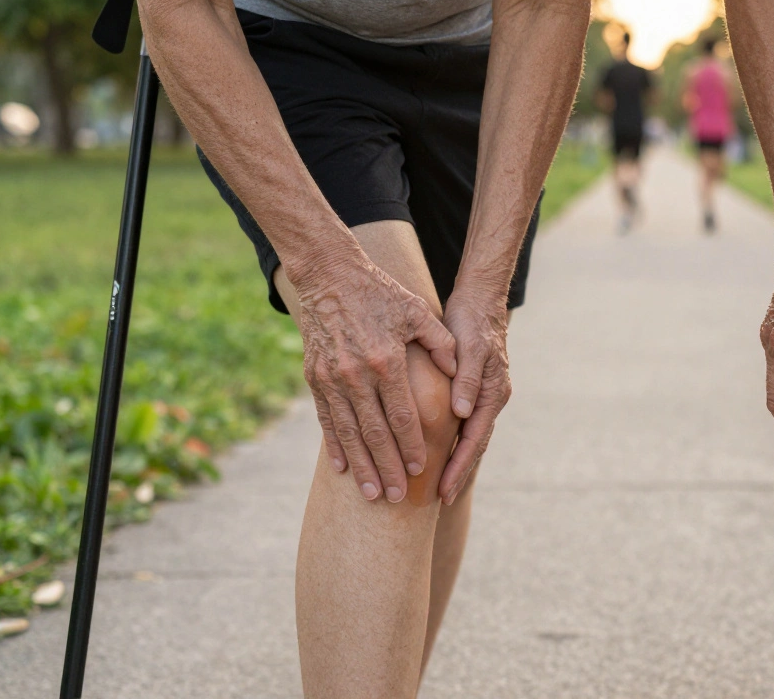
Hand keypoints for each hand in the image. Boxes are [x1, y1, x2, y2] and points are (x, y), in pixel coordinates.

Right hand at [291, 251, 456, 503]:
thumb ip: (441, 344)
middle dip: (389, 468)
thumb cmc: (381, 294)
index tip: (422, 469)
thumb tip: (458, 373)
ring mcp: (332, 378)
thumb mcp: (418, 312)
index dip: (412, 445)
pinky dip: (335, 446)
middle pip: (376, 433)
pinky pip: (326, 420)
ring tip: (373, 493)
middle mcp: (356, 374)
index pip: (403, 415)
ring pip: (349, 433)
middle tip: (399, 498)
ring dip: (362, 466)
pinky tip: (343, 468)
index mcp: (386, 360)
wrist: (329, 276)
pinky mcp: (315, 378)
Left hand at [440, 288, 511, 504]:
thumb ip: (468, 380)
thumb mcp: (470, 347)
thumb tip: (463, 413)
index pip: (474, 439)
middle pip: (475, 445)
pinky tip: (440, 453)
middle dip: (458, 472)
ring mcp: (484, 396)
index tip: (442, 489)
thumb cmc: (473, 321)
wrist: (480, 300)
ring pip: (471, 437)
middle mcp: (492, 399)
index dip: (458, 466)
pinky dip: (454, 442)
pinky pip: (465, 424)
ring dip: (456, 461)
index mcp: (494, 393)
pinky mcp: (473, 390)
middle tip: (440, 499)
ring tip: (440, 486)